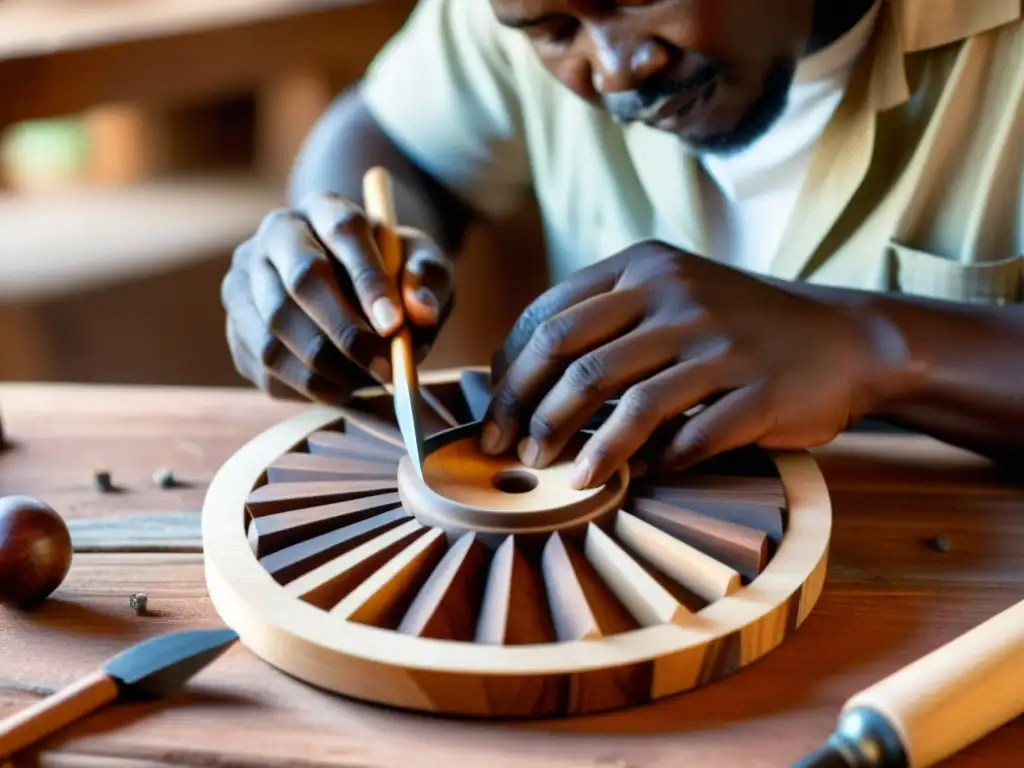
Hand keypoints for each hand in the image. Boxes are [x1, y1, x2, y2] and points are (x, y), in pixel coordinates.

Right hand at [220, 191, 453, 403]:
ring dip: (327, 367)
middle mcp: (276, 236)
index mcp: (324, 208)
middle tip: (385, 368)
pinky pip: (264, 365)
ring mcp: (246, 280)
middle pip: (301, 280)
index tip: (395, 324)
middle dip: (346, 332)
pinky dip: (307, 385)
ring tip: (367, 380)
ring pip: (276, 330)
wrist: (355, 293)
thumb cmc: (394, 275)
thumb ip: (428, 280)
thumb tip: (420, 311)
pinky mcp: (236, 325)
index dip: (369, 280)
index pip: (343, 231)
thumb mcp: (423, 266)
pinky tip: (340, 386)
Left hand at [481, 240, 906, 487]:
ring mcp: (720, 343)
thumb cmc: (737, 325)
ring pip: (628, 401)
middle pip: (576, 359)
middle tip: (511, 453)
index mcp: (644, 266)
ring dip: (586, 448)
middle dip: (530, 412)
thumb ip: (606, 320)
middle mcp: (677, 295)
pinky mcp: (758, 390)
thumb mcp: (672, 293)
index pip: (550, 318)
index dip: (510, 372)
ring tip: (563, 478)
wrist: (843, 337)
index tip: (495, 416)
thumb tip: (522, 380)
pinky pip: (691, 436)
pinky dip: (658, 462)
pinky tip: (639, 478)